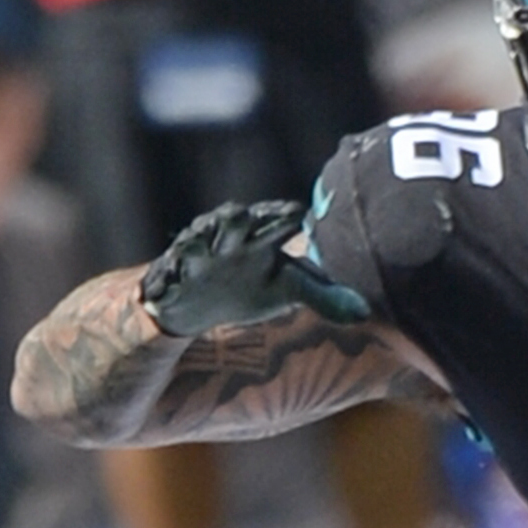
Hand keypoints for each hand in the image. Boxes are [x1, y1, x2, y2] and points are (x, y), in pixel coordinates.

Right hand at [138, 198, 362, 337]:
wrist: (197, 304)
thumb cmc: (249, 287)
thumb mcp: (287, 291)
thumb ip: (324, 295)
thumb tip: (367, 313)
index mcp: (260, 236)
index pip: (274, 219)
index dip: (282, 216)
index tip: (296, 214)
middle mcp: (227, 239)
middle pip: (231, 220)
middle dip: (235, 220)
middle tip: (239, 217)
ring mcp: (195, 256)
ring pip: (193, 241)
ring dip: (196, 243)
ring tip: (197, 246)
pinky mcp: (169, 276)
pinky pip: (164, 275)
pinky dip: (164, 281)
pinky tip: (161, 292)